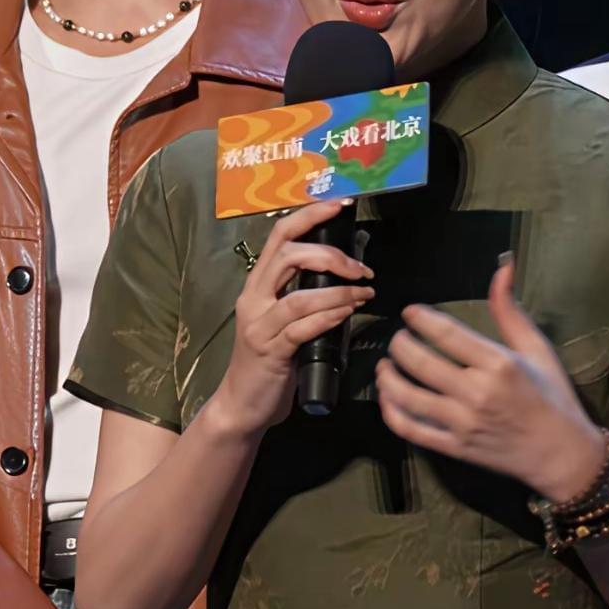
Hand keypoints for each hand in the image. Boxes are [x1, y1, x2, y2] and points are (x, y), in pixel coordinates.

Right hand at [214, 198, 374, 437]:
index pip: (281, 235)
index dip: (310, 215)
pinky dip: (330, 316)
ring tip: (365, 292)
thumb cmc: (272, 359)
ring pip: (301, 296)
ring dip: (340, 290)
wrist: (243, 404)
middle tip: (361, 269)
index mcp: (259, 284)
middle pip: (289, 256)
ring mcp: (260, 326)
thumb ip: (309, 293)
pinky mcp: (271, 352)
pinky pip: (303, 327)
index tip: (340, 204)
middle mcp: (254, 298)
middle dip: (331, 255)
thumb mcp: (287, 319)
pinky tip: (349, 312)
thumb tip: (350, 269)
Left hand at [376, 255, 603, 497]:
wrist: (561, 454)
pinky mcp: (455, 448)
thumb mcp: (537, 347)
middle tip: (397, 337)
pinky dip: (391, 412)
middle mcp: (477, 392)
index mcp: (499, 364)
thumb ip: (510, 309)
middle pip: (420, 362)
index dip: (420, 318)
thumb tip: (503, 265)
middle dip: (399, 344)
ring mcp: (463, 423)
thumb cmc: (552, 395)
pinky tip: (388, 396)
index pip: (446, 334)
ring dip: (387, 377)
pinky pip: (411, 429)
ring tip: (385, 364)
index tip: (410, 312)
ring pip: (408, 396)